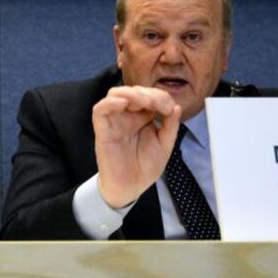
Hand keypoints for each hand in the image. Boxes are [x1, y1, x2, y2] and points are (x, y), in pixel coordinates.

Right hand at [92, 86, 181, 207]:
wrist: (131, 188)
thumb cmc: (145, 167)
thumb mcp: (165, 146)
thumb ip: (170, 126)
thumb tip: (176, 106)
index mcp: (142, 117)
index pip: (149, 95)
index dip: (161, 96)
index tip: (170, 109)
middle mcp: (127, 115)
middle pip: (133, 90)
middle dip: (149, 93)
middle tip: (160, 105)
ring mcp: (114, 121)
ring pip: (115, 94)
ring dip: (131, 93)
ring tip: (144, 102)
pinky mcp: (103, 130)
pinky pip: (100, 110)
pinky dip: (110, 102)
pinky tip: (123, 104)